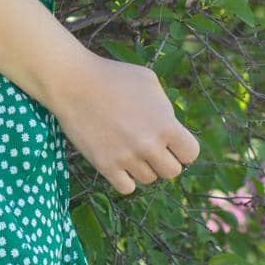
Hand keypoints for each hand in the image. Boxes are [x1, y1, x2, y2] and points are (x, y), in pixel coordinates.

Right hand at [49, 53, 200, 195]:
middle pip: (172, 172)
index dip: (182, 149)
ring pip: (148, 179)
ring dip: (142, 167)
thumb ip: (165, 108)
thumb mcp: (149, 82)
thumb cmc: (113, 77)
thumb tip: (171, 126)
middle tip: (150, 147)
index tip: (171, 143)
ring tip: (129, 149)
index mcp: (165, 125)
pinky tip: (119, 162)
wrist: (74, 83)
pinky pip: (127, 187)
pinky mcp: (105, 166)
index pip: (190, 154)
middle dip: (164, 160)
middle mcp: (149, 145)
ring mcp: (127, 158)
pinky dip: (125, 179)